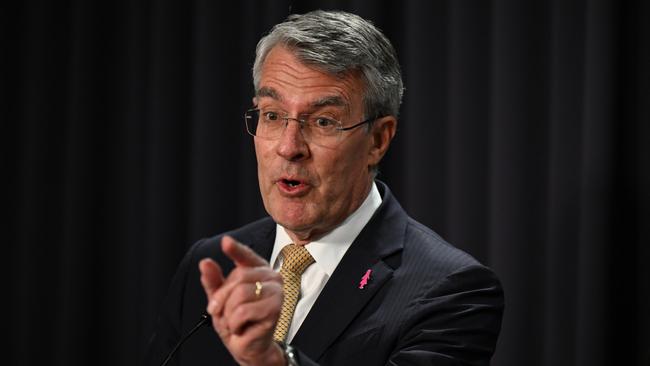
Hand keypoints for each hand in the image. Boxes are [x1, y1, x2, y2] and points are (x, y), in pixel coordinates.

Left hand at [199, 236, 284, 365]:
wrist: (249, 347)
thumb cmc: (238, 322)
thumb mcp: (220, 300)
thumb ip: (213, 281)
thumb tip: (205, 263)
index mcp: (259, 271)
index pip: (246, 256)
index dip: (236, 249)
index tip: (225, 242)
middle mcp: (271, 278)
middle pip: (238, 277)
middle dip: (222, 298)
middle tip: (219, 312)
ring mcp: (276, 293)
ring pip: (240, 295)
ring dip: (228, 313)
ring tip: (234, 321)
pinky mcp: (275, 310)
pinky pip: (243, 311)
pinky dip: (235, 323)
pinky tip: (241, 327)